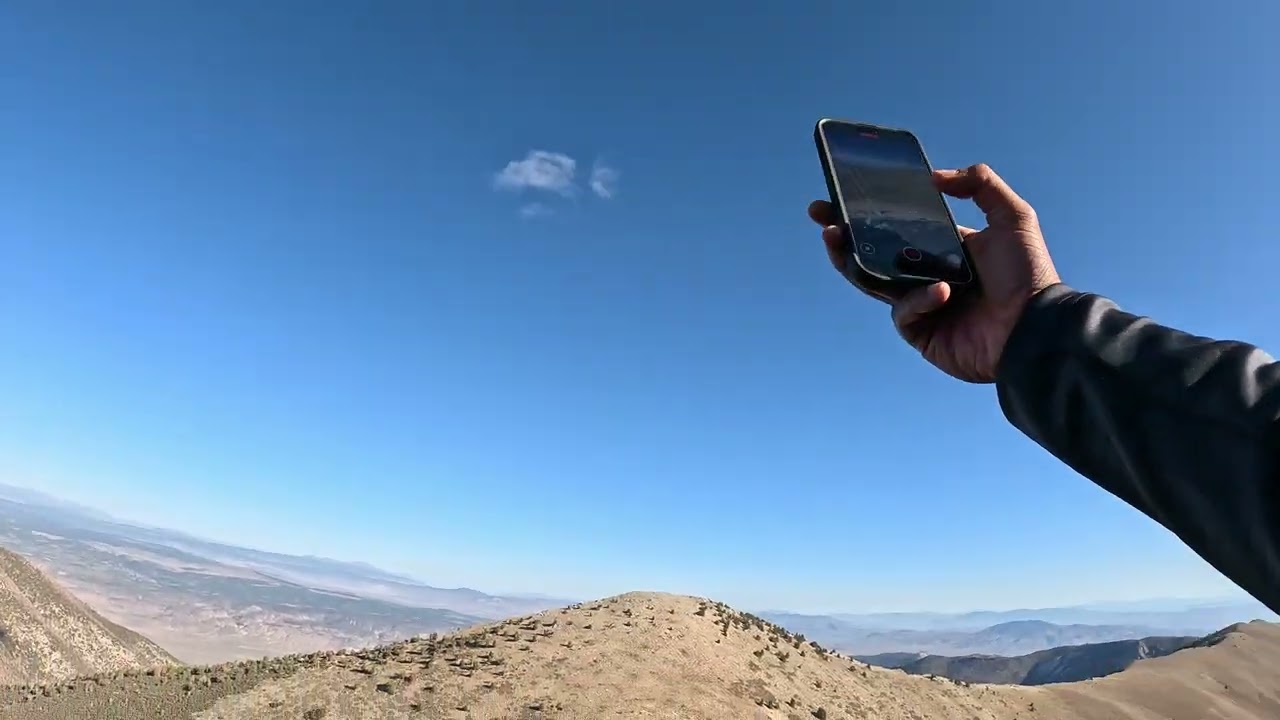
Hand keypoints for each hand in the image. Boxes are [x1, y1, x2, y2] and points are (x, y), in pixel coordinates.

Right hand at [808, 164, 1060, 383]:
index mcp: (946, 248)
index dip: (872, 214)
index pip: (900, 228)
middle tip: (822, 216)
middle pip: (875, 253)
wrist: (1035, 327)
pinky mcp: (920, 333)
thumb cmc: (1028, 274)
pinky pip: (903, 311)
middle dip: (845, 235)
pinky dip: (918, 299)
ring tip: (836, 239)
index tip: (845, 196)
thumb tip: (936, 175)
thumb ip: (980, 185)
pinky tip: (941, 293)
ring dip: (852, 261)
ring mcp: (921, 305)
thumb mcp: (1013, 217)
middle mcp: (928, 275)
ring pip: (874, 281)